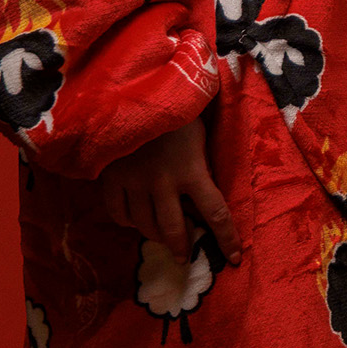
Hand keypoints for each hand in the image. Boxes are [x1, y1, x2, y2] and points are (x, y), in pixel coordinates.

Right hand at [97, 115, 241, 265]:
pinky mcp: (111, 179)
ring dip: (156, 236)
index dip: (227, 238)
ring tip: (162, 239)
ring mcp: (135, 183)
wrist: (135, 90)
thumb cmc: (177, 107)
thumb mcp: (200, 133)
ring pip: (145, 226)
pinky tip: (134, 219)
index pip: (216, 213)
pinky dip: (128, 221)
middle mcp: (164, 183)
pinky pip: (118, 213)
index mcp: (192, 170)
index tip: (235, 258)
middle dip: (182, 247)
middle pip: (174, 230)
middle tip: (185, 257)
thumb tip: (208, 188)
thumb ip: (201, 162)